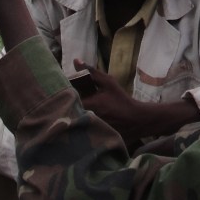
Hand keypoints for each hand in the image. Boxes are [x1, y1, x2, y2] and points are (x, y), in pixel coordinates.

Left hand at [72, 59, 199, 145]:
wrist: (136, 120)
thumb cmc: (121, 100)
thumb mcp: (109, 83)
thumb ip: (92, 72)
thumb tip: (76, 60)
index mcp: (88, 104)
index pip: (68, 98)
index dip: (64, 94)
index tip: (63, 90)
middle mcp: (86, 118)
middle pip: (68, 112)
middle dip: (66, 105)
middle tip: (65, 100)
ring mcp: (89, 130)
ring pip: (72, 121)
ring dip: (71, 115)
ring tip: (71, 110)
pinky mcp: (91, 138)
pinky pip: (79, 130)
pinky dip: (78, 125)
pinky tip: (81, 121)